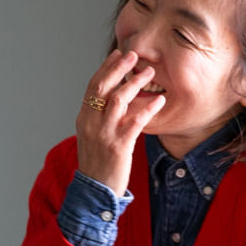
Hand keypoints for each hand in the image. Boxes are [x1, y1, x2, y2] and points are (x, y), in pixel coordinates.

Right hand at [76, 49, 165, 195]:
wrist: (94, 190)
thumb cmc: (97, 163)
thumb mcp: (92, 136)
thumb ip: (100, 117)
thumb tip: (114, 99)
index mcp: (84, 118)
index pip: (93, 86)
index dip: (106, 68)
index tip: (118, 54)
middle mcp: (91, 123)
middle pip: (104, 87)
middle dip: (119, 68)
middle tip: (134, 54)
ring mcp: (104, 134)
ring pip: (119, 100)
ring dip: (135, 83)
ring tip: (150, 72)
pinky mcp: (119, 146)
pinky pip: (136, 122)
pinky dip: (148, 108)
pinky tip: (160, 100)